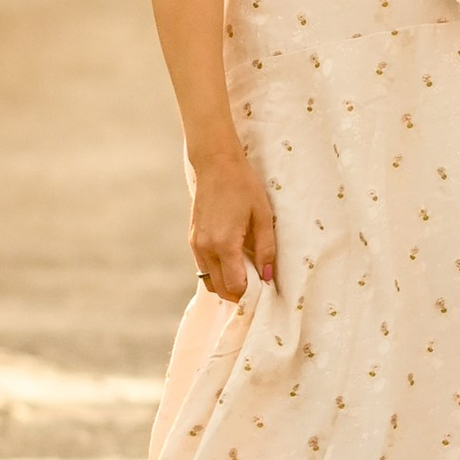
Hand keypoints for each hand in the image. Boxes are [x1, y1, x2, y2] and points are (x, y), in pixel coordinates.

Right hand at [189, 142, 276, 299]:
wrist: (216, 165)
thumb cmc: (243, 187)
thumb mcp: (263, 216)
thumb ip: (266, 249)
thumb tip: (267, 276)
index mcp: (224, 244)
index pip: (235, 286)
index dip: (250, 292)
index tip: (264, 288)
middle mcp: (205, 249)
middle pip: (220, 289)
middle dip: (238, 293)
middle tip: (257, 285)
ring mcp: (196, 245)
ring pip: (209, 281)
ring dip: (226, 284)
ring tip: (246, 273)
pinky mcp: (192, 240)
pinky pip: (203, 268)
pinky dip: (217, 272)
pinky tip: (233, 261)